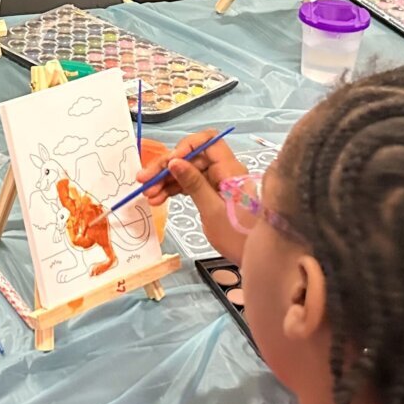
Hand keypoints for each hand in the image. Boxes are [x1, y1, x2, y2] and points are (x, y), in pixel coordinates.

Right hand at [136, 131, 248, 260]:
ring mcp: (218, 183)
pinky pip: (191, 184)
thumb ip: (193, 184)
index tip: (169, 163)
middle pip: (192, 157)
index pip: (208, 142)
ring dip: (166, 180)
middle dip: (167, 167)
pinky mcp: (213, 194)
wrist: (259, 261)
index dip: (185, 147)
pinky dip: (174, 189)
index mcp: (230, 170)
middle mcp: (224, 172)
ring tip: (148, 194)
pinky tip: (159, 198)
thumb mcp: (212, 211)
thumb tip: (174, 161)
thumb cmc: (239, 238)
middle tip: (144, 180)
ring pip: (188, 171)